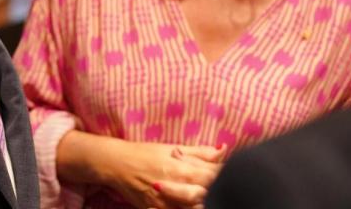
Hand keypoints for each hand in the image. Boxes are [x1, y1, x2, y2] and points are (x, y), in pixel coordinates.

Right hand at [104, 141, 223, 208]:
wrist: (117, 164)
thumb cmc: (146, 153)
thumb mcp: (172, 148)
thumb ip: (200, 152)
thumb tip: (223, 149)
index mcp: (181, 169)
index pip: (213, 175)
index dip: (225, 174)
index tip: (233, 173)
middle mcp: (175, 188)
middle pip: (206, 195)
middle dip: (218, 191)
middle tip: (226, 188)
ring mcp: (166, 204)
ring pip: (193, 208)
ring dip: (203, 202)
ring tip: (212, 197)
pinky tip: (194, 204)